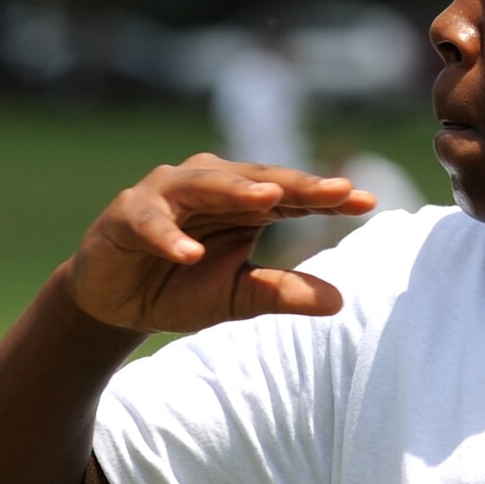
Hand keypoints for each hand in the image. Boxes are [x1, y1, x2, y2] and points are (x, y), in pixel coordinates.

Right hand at [64, 153, 376, 333]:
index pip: (292, 195)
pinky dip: (169, 236)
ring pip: (206, 185)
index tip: (369, 203)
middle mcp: (209, 185)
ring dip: (236, 189)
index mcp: (244, 202)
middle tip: (337, 190)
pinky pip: (152, 222)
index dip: (328, 198)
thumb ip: (282, 293)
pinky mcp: (126, 214)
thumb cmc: (183, 287)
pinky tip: (189, 254)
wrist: (115, 303)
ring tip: (270, 199)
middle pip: (258, 180)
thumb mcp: (238, 296)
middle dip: (297, 184)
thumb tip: (340, 301)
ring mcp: (166, 193)